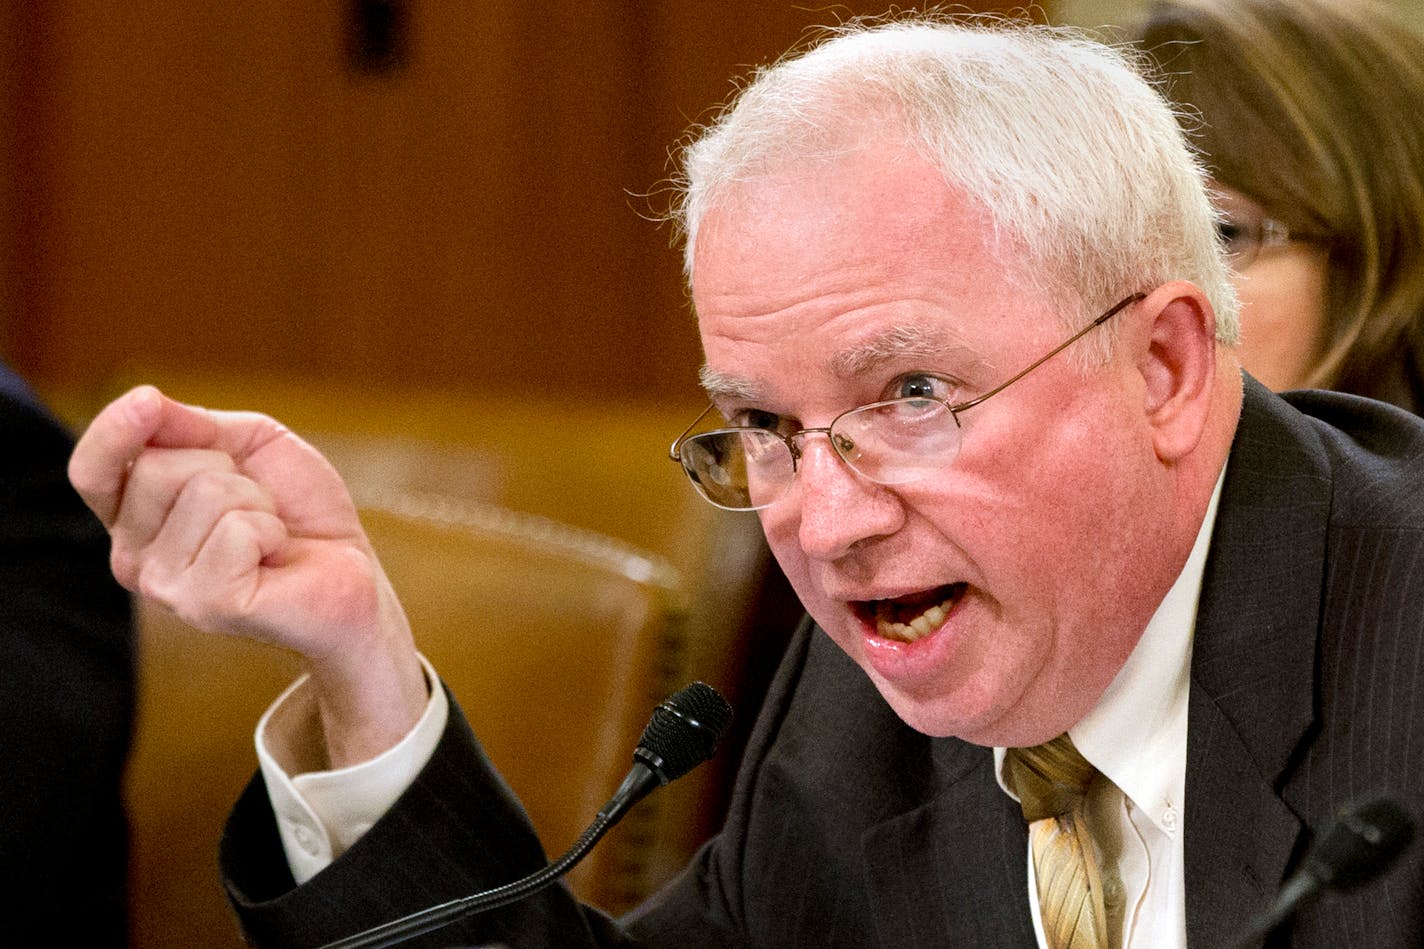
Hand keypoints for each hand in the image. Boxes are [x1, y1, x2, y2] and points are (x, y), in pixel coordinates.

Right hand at [69, 385, 427, 766]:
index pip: (92, 469)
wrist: (348, 569)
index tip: (148, 401)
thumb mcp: (248, 443)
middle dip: (226, 465)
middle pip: (156, 467)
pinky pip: (235, 530)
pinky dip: (270, 529)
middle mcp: (134, 557)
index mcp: (135, 517)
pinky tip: (275, 558)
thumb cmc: (297, 509)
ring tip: (269, 533)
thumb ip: (192, 423)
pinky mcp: (206, 606)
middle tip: (257, 502)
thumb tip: (147, 404)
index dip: (112, 430)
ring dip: (256, 500)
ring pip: (203, 492)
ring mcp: (166, 587)